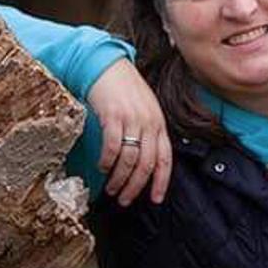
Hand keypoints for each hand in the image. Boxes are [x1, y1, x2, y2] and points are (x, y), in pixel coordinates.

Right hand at [87, 59, 171, 205]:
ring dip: (119, 178)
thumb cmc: (125, 90)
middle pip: (147, 164)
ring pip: (129, 159)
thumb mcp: (145, 110)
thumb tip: (144, 161)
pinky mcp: (114, 116)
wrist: (108, 66)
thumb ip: (149, 132)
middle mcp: (149, 123)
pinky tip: (101, 167)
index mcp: (159, 124)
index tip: (155, 199)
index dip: (161, 182)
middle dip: (136, 187)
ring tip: (111, 188)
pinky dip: (107, 161)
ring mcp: (132, 119)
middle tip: (124, 200)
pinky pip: (113, 147)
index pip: (165, 159)